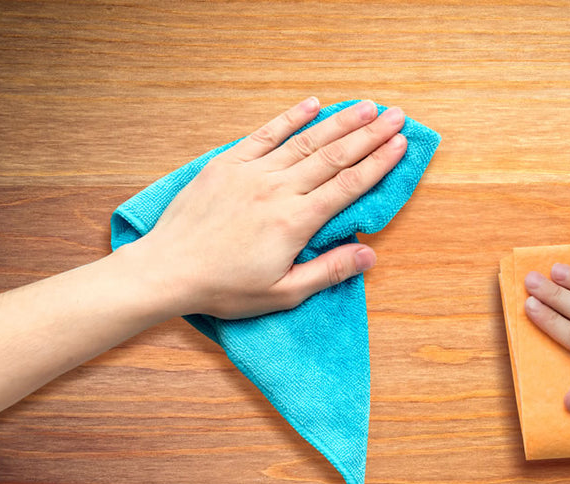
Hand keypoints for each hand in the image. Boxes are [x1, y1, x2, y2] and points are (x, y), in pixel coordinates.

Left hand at [129, 97, 407, 318]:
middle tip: (396, 116)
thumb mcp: (283, 292)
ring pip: (305, 140)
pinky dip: (290, 118)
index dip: (378, 164)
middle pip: (333, 156)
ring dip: (339, 121)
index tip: (401, 145)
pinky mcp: (227, 164)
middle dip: (369, 135)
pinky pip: (264, 135)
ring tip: (366, 106)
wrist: (168, 270)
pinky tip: (312, 104)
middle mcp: (277, 190)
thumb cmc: (225, 288)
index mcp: (295, 222)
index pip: (347, 186)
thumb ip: (329, 271)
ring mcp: (251, 173)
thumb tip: (369, 255)